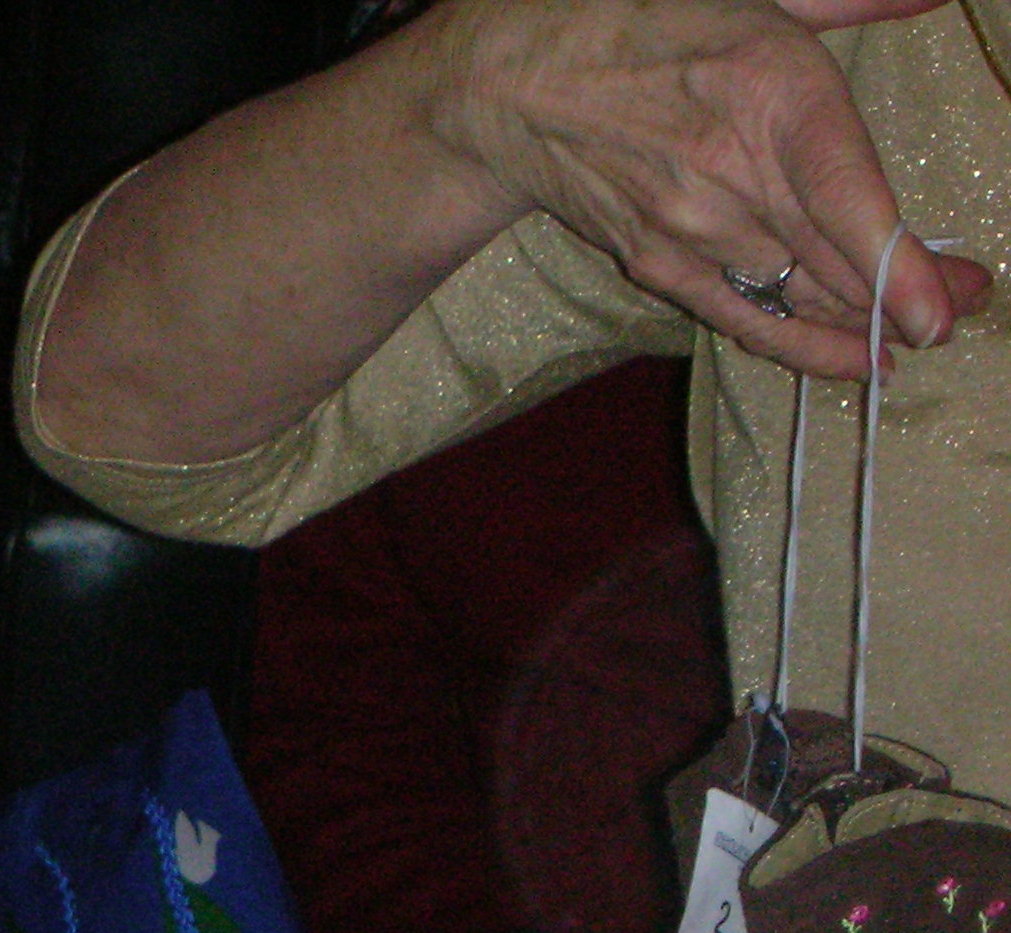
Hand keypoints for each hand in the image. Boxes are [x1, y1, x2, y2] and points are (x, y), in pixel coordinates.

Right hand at [427, 0, 987, 377]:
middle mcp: (729, 173)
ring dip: (863, 321)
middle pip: (837, 261)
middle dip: (912, 295)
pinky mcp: (655, 265)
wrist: (506, 84)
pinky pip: (741, 319)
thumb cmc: (631, 19)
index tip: (942, 311)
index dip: (898, 267)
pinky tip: (847, 359)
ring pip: (798, 295)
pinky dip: (797, 344)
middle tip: (970, 302)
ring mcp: (688, 230)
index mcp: (769, 89)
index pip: (847, 201)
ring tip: (916, 332)